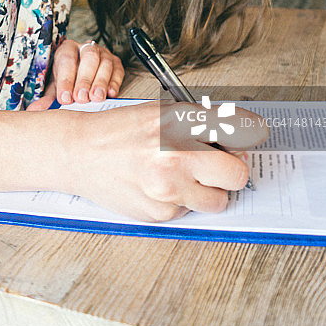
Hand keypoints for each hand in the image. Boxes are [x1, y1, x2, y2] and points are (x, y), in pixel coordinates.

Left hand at [27, 39, 124, 110]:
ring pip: (105, 62)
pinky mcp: (116, 63)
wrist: (82, 77)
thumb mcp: (56, 88)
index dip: (66, 79)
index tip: (64, 98)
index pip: (66, 59)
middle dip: (85, 79)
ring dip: (101, 81)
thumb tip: (35, 110)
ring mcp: (103, 54)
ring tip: (96, 98)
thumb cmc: (69, 82)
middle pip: (89, 57)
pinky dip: (115, 82)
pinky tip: (111, 93)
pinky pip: (118, 70)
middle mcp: (86, 48)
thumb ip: (47, 99)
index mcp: (67, 49)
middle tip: (82, 98)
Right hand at [65, 101, 267, 221]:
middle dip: (232, 170)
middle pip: (237, 174)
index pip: (238, 133)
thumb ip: (199, 123)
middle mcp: (176, 156)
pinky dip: (182, 200)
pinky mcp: (160, 213)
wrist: (79, 152)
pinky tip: (160, 185)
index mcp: (179, 123)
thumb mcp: (161, 113)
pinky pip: (189, 211)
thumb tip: (235, 137)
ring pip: (218, 200)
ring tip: (186, 176)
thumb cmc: (119, 131)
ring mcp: (168, 189)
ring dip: (209, 190)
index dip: (245, 138)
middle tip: (220, 165)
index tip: (245, 140)